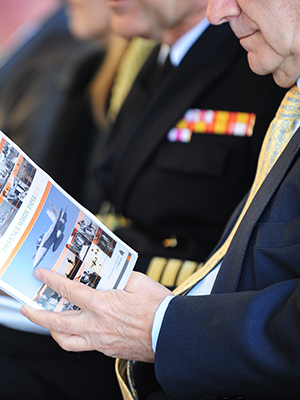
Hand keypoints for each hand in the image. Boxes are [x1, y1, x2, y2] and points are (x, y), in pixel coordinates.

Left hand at [21, 269, 170, 361]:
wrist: (170, 333)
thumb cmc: (158, 308)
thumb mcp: (138, 281)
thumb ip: (118, 276)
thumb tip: (108, 274)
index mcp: (102, 305)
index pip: (69, 291)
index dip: (52, 281)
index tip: (41, 275)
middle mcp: (96, 325)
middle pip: (57, 322)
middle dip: (37, 314)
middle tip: (28, 308)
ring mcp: (100, 341)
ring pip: (66, 341)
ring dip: (52, 331)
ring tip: (48, 323)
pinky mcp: (107, 350)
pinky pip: (83, 346)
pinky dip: (74, 338)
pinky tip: (77, 330)